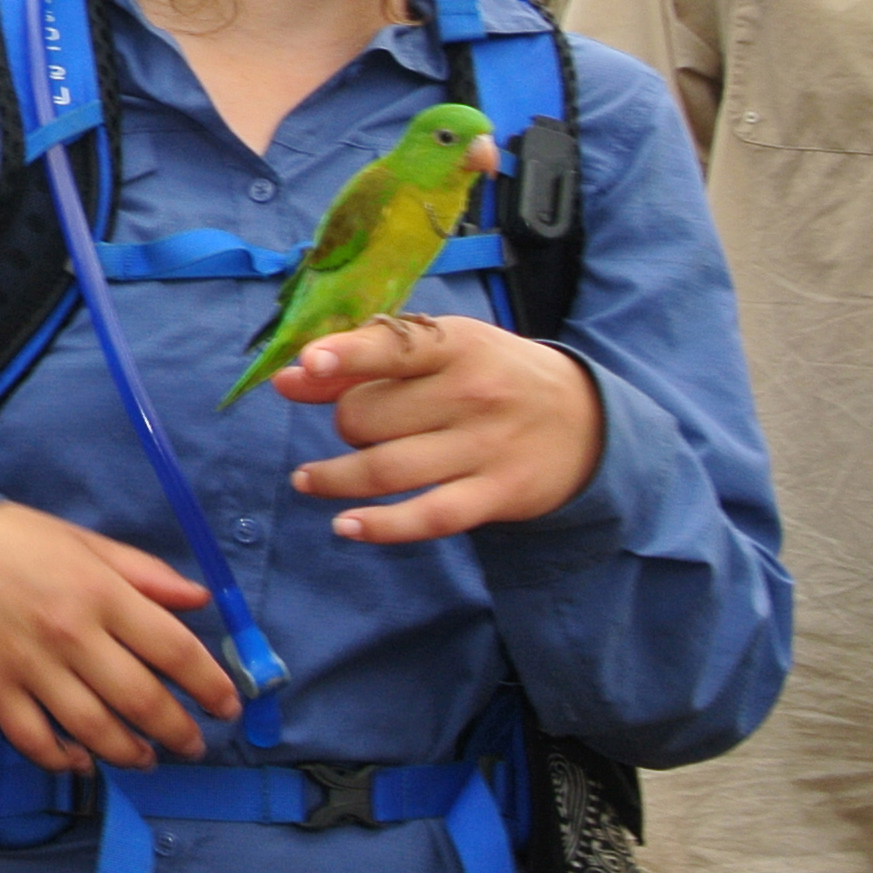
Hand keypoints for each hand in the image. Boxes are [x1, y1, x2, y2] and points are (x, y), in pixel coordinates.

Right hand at [0, 502, 235, 773]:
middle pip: (140, 700)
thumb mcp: (87, 543)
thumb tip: (200, 598)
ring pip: (92, 729)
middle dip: (178, 731)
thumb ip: (145, 573)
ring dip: (129, 754)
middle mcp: (71, 634)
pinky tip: (82, 761)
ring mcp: (30, 666)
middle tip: (193, 744)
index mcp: (101, 594)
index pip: (174, 649)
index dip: (210, 684)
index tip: (227, 706)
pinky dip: (63, 760)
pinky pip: (34, 739)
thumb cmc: (19, 543)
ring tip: (146, 759)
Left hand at [276, 315, 601, 542]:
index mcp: (457, 345)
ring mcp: (486, 447)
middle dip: (345, 424)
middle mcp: (473, 394)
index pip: (395, 347)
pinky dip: (382, 526)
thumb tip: (287, 379)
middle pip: (370, 416)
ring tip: (308, 480)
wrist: (585, 421)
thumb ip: (362, 361)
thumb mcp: (439, 353)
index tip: (308, 363)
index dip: (348, 355)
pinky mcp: (496, 494)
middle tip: (357, 425)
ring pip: (386, 468)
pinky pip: (428, 517)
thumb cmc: (489, 376)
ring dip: (334, 478)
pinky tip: (345, 526)